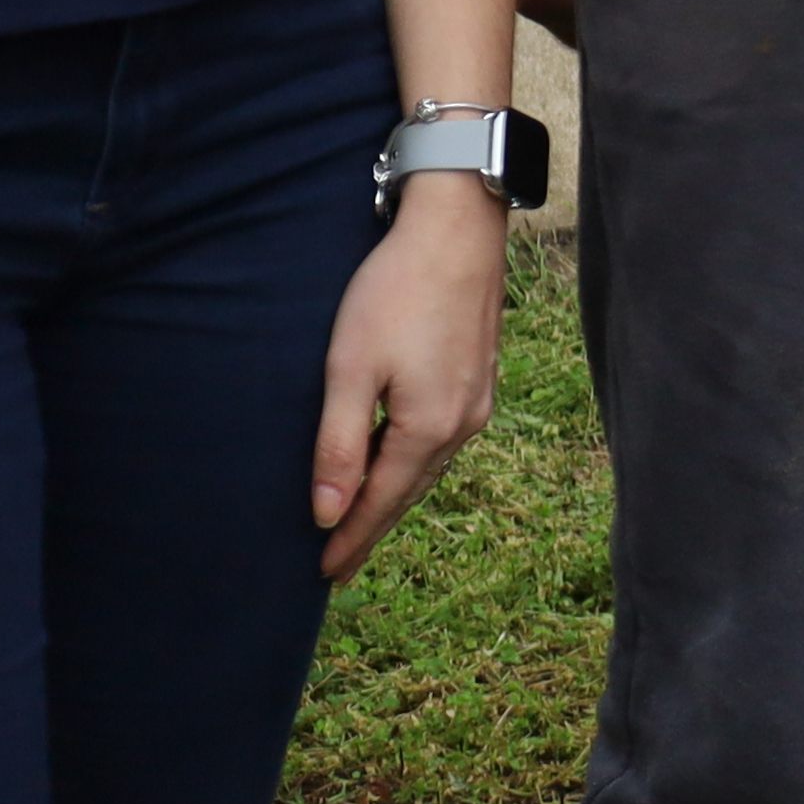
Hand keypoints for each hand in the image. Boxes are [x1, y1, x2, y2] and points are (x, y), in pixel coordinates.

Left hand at [311, 182, 509, 578]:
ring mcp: (477, 400)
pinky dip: (414, 462)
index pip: (381, 503)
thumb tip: (327, 513)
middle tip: (340, 562)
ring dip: (395, 495)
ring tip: (364, 519)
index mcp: (429, 428)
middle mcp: (462, 423)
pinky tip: (400, 459)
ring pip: (429, 466)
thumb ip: (339, 445)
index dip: (350, 539)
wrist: (456, 229)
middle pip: (409, 491)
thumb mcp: (351, 368)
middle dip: (372, 527)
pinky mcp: (479, 375)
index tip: (324, 574)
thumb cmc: (396, 292)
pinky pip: (443, 439)